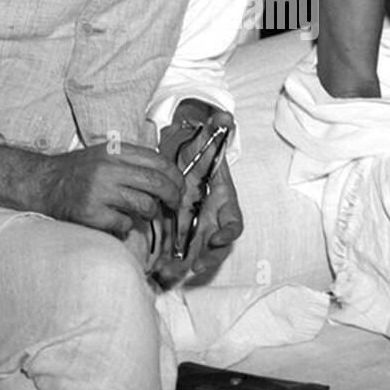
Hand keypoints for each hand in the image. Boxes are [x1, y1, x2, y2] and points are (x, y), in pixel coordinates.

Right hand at [32, 142, 183, 238]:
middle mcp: (108, 168)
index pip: (158, 161)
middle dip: (173, 197)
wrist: (43, 183)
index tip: (180, 187)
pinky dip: (125, 226)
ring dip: (150, 213)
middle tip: (174, 205)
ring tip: (142, 213)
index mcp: (115, 151)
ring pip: (145, 206)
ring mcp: (99, 191)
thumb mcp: (105, 154)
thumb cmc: (77, 171)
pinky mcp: (91, 213)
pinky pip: (125, 224)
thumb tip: (168, 178)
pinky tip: (116, 221)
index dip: (176, 177)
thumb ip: (133, 161)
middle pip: (157, 184)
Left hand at [153, 100, 242, 287]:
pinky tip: (155, 267)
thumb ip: (217, 127)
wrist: (184, 156)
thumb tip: (225, 117)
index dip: (228, 232)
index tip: (218, 238)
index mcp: (223, 200)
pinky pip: (177, 251)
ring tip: (168, 272)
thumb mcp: (207, 138)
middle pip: (215, 246)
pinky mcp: (180, 231)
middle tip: (193, 266)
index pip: (234, 222)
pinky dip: (169, 261)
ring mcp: (197, 227)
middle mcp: (213, 218)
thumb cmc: (199, 150)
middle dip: (206, 258)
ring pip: (196, 253)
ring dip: (184, 265)